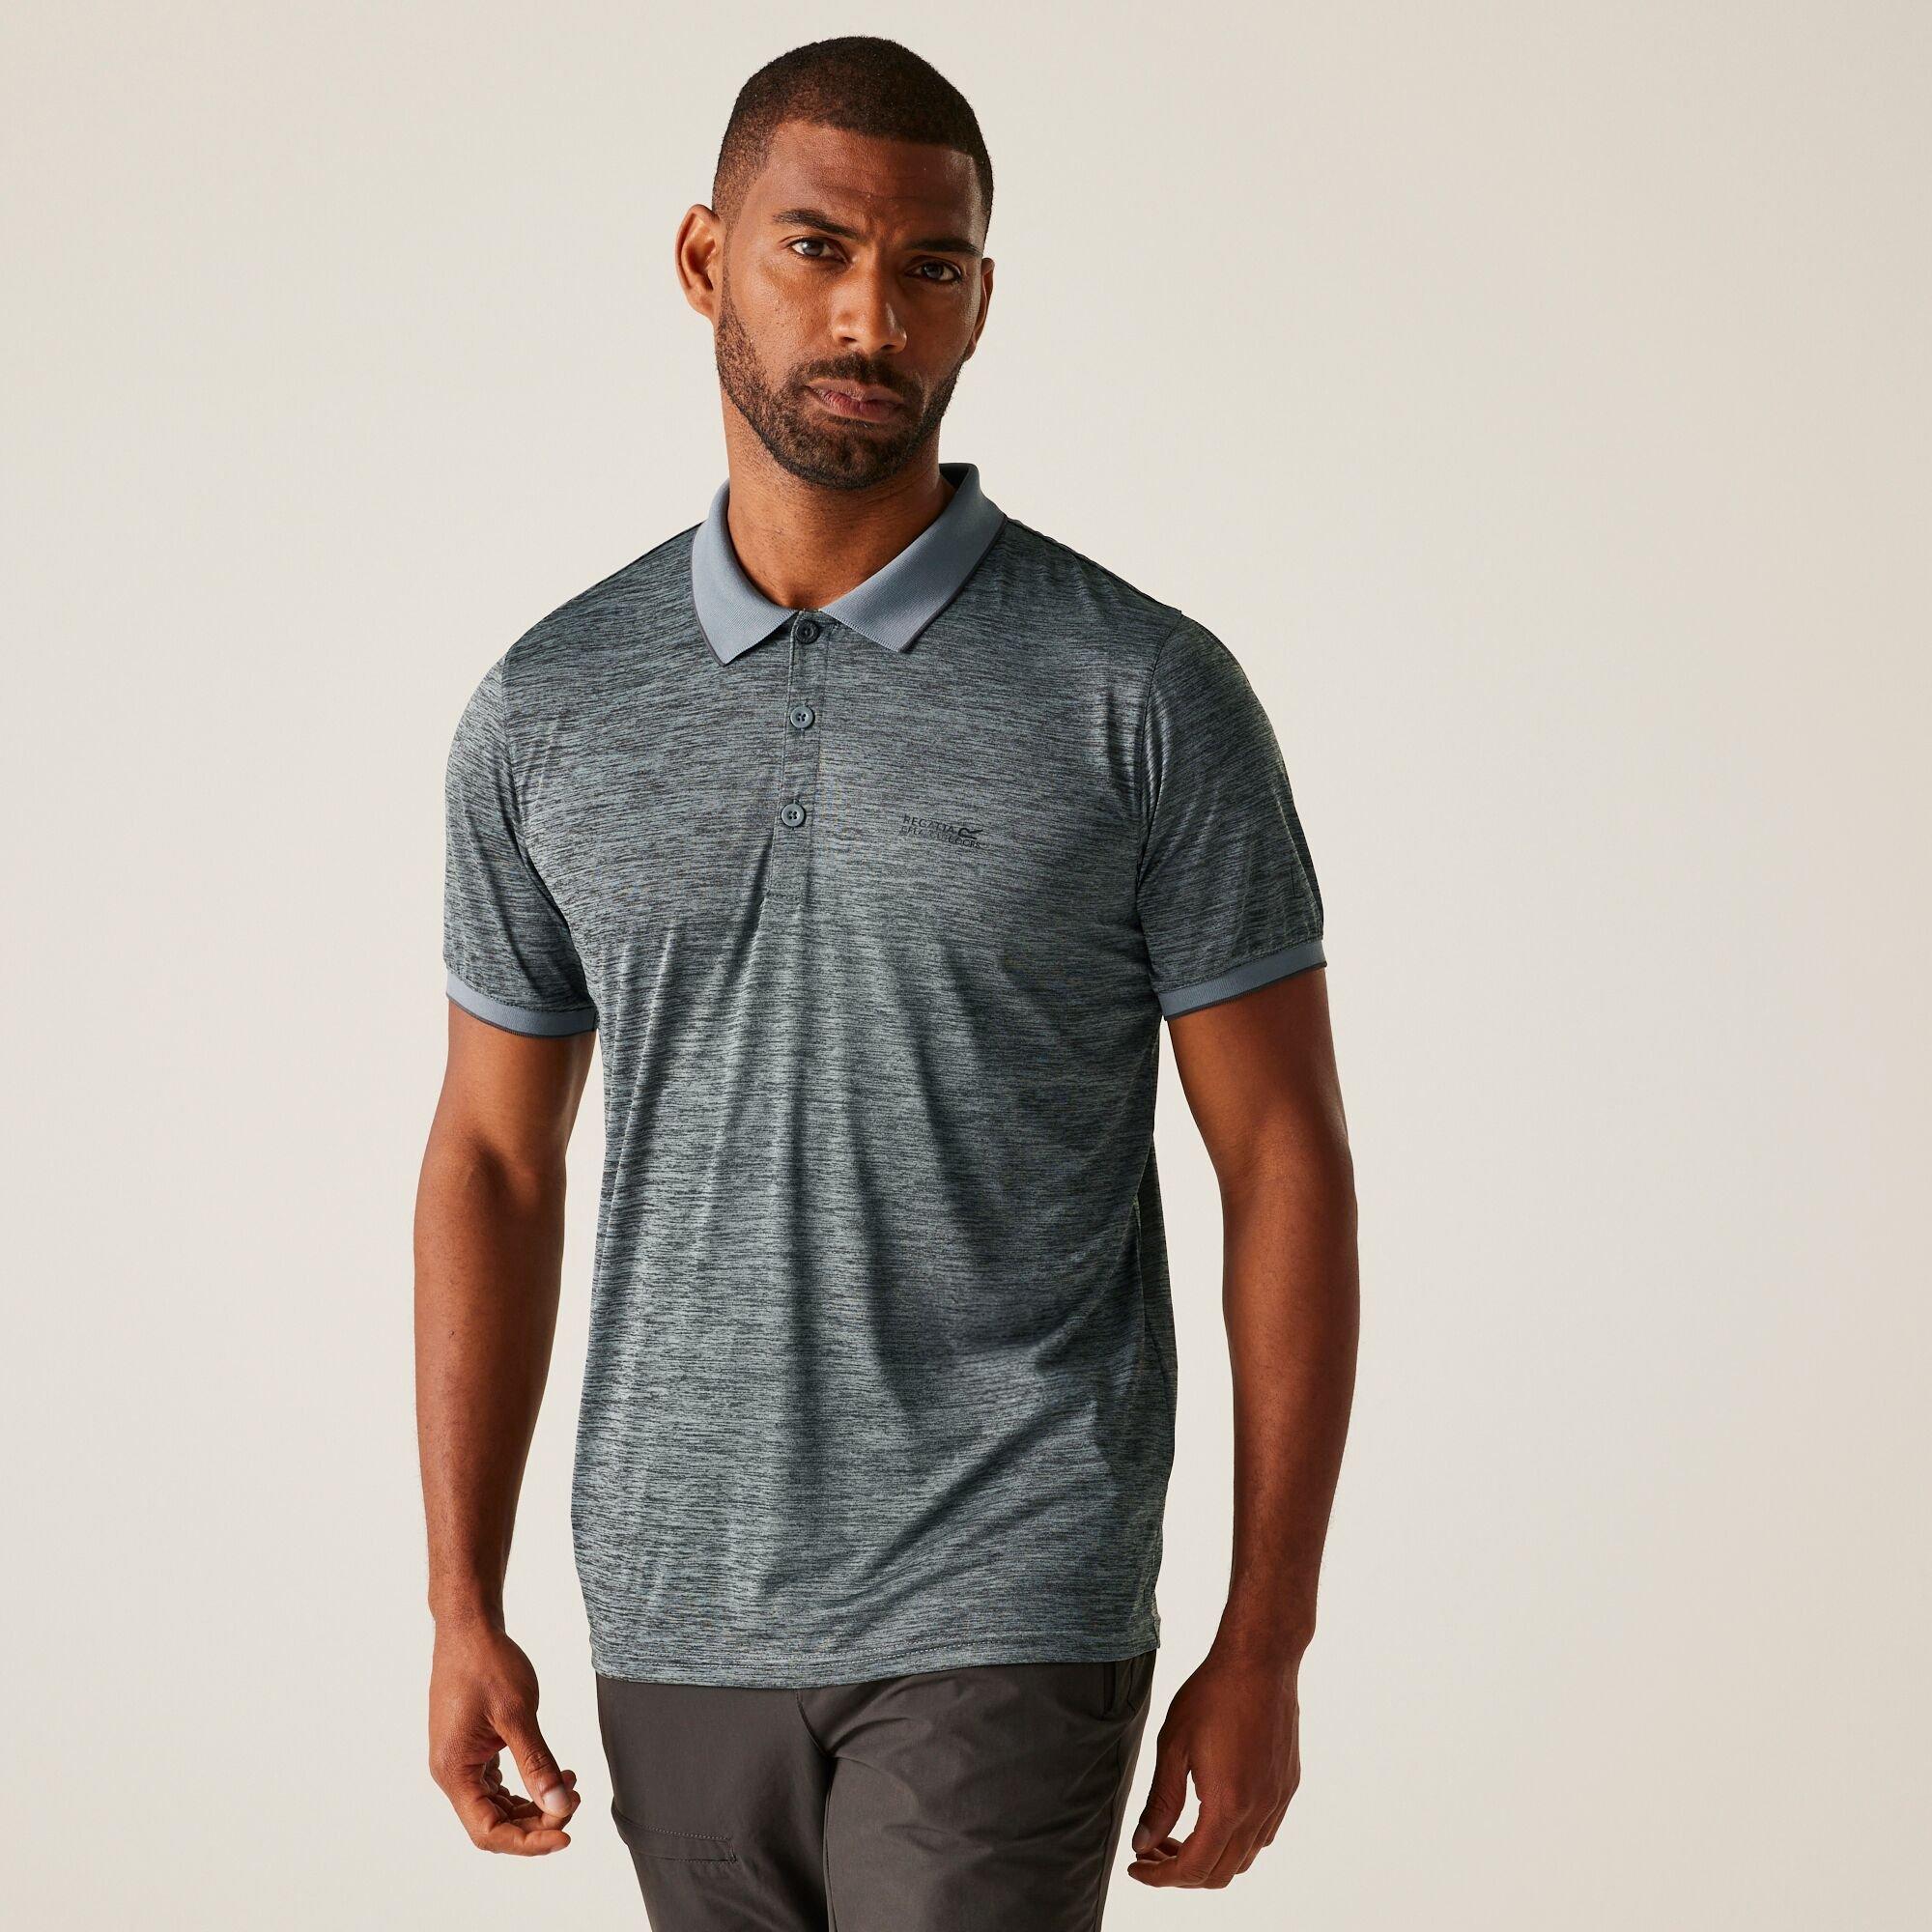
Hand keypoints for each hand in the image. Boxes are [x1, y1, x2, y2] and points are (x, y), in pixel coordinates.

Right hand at [429, 1621, 583, 1854]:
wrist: (469, 1628)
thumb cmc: (486, 1664)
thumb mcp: (517, 1714)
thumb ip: (537, 1763)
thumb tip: (559, 1806)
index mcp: (454, 1771)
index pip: (488, 1831)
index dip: (527, 1842)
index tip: (565, 1834)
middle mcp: (452, 1773)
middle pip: (494, 1822)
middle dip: (537, 1820)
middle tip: (575, 1800)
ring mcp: (461, 1761)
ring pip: (498, 1805)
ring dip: (534, 1803)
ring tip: (571, 1785)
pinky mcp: (472, 1748)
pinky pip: (498, 1783)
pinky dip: (526, 1784)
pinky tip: (553, 1773)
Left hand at [1127, 1646, 1300, 1887]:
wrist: (1260, 1659)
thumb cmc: (1212, 1694)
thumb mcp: (1173, 1745)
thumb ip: (1160, 1801)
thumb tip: (1143, 1843)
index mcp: (1228, 1805)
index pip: (1193, 1868)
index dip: (1160, 1876)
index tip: (1136, 1867)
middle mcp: (1259, 1811)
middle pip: (1220, 1872)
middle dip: (1180, 1872)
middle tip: (1151, 1852)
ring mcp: (1278, 1800)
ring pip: (1244, 1858)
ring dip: (1209, 1858)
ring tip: (1178, 1837)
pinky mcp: (1287, 1785)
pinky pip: (1263, 1834)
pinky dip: (1234, 1842)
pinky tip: (1212, 1817)